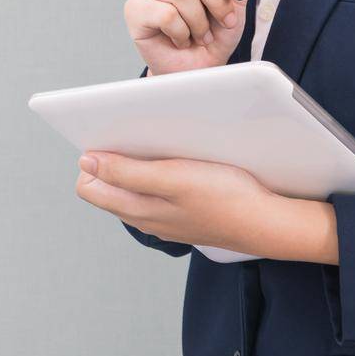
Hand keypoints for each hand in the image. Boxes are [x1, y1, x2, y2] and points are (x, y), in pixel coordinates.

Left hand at [74, 151, 339, 263]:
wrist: (269, 222)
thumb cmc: (224, 198)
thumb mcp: (172, 179)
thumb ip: (126, 173)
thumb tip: (85, 163)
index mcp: (136, 209)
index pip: (89, 187)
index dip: (93, 158)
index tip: (110, 134)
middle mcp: (146, 219)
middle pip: (109, 187)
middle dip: (113, 158)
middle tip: (134, 133)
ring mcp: (167, 220)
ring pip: (135, 190)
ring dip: (138, 164)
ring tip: (159, 142)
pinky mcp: (187, 215)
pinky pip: (160, 194)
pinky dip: (160, 175)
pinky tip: (180, 160)